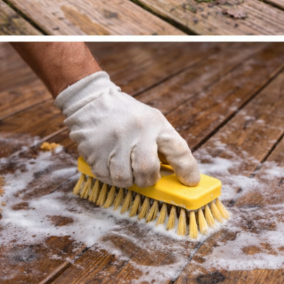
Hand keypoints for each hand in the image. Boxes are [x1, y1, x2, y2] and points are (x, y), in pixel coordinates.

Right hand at [55, 72, 199, 187]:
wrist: (92, 101)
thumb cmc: (129, 117)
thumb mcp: (152, 122)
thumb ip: (165, 145)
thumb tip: (180, 175)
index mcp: (156, 124)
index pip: (178, 149)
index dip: (187, 169)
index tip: (191, 182)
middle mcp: (137, 131)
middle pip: (147, 169)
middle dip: (148, 180)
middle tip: (146, 177)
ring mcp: (114, 141)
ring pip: (124, 178)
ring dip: (127, 180)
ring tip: (126, 168)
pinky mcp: (94, 150)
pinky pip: (106, 177)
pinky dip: (110, 177)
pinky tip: (111, 164)